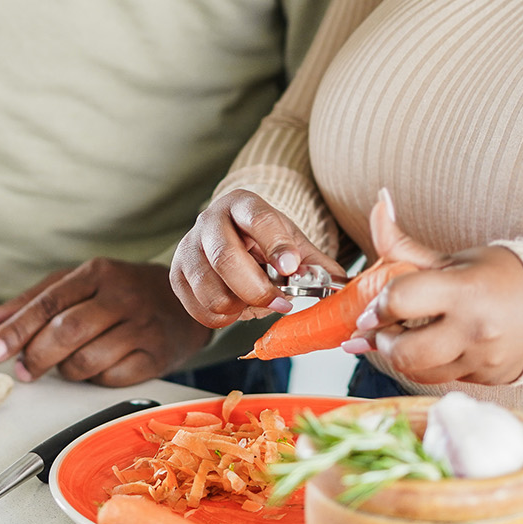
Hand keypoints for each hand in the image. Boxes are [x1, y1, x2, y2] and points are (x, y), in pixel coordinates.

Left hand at [0, 258, 211, 386]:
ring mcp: (141, 326)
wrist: (187, 301)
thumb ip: (28, 303)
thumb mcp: (76, 286)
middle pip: (66, 331)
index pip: (47, 302)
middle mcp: (120, 296)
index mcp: (96, 273)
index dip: (15, 329)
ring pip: (87, 360)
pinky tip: (96, 368)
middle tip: (22, 371)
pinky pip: (112, 378)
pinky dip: (95, 379)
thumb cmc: (121, 293)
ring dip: (66, 371)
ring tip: (64, 365)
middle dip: (36, 356)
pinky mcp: (156, 356)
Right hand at [170, 189, 339, 327]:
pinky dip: (221, 318)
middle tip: (282, 304)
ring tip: (254, 304)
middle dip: (257, 289)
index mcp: (243, 205)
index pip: (258, 219)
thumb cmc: (264, 242)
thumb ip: (316, 264)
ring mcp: (188, 246)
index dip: (275, 245)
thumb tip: (346, 287)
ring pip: (209, 289)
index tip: (291, 268)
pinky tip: (235, 308)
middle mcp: (209, 220)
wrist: (229, 238)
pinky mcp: (176, 273)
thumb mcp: (293, 242)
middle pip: (226, 258)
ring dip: (238, 307)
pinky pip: (198, 307)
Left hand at [345, 190, 522, 385]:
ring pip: (418, 372)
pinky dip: (427, 366)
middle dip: (383, 341)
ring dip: (401, 357)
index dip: (377, 306)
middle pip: (404, 352)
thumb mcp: (453, 259)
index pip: (400, 300)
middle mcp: (474, 330)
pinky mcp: (484, 379)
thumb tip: (378, 204)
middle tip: (384, 328)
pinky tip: (431, 349)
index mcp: (464, 291)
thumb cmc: (501, 276)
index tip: (371, 310)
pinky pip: (440, 379)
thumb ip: (404, 244)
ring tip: (404, 338)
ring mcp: (481, 360)